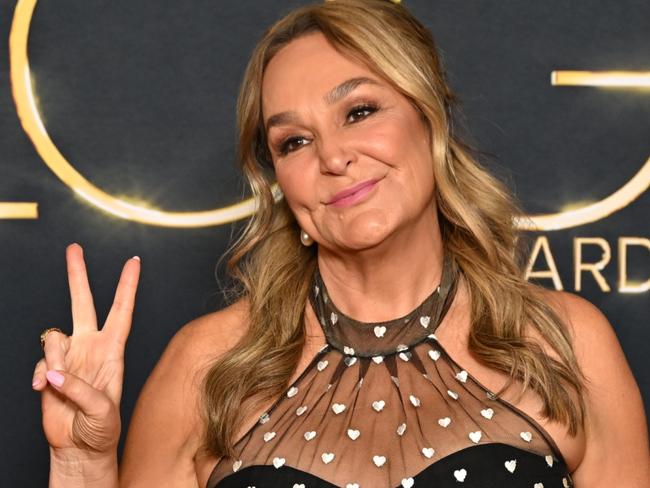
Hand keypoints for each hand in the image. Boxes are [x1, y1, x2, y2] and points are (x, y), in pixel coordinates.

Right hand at [32, 243, 140, 455]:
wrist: (79, 448)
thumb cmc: (102, 430)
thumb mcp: (102, 411)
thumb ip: (80, 389)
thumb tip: (56, 372)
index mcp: (113, 351)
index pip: (122, 311)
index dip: (127, 286)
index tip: (133, 262)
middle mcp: (91, 347)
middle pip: (84, 304)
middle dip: (78, 275)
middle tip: (74, 249)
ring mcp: (70, 357)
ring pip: (54, 337)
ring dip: (54, 359)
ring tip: (59, 384)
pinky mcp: (51, 370)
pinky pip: (42, 361)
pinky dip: (42, 375)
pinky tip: (45, 390)